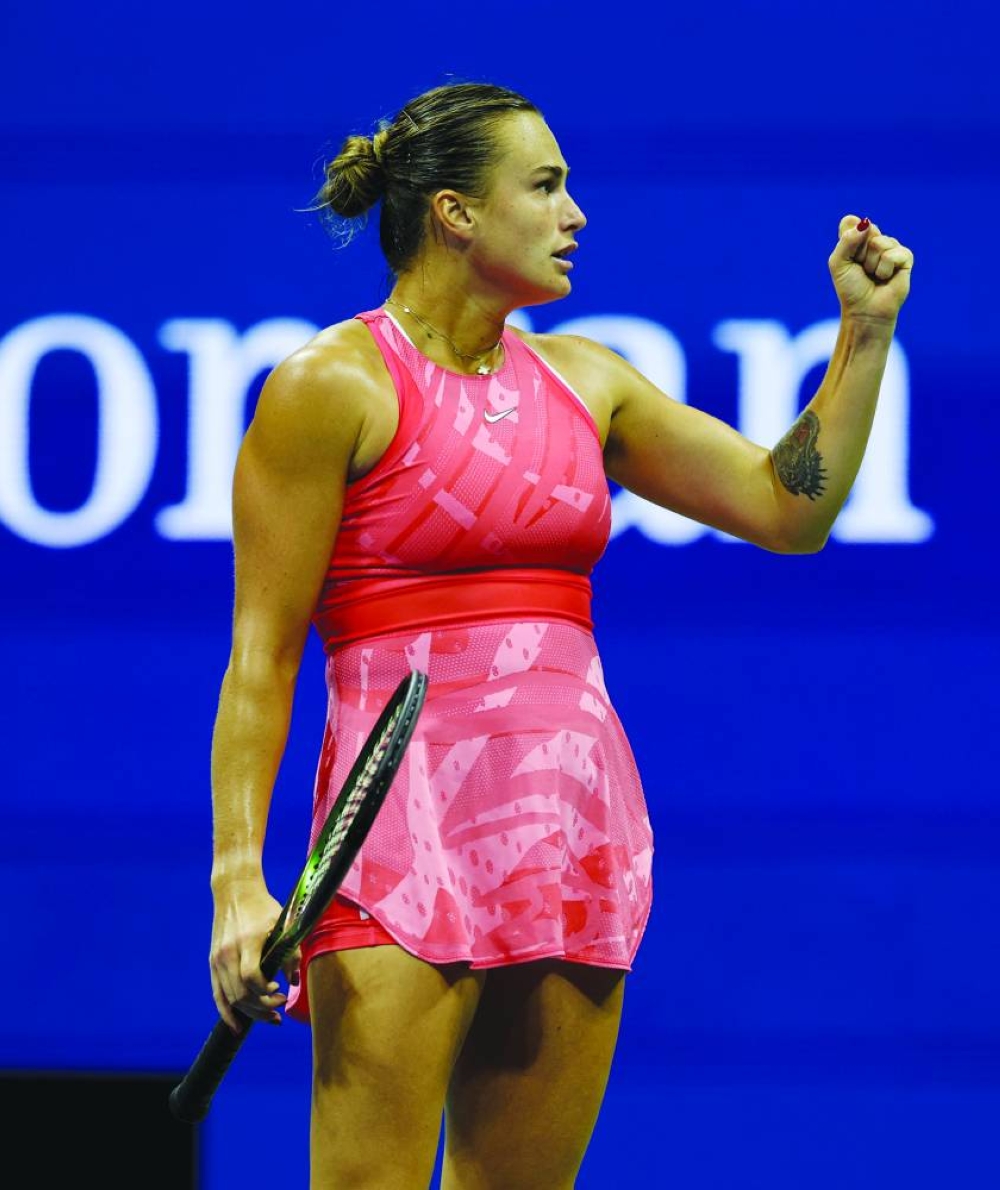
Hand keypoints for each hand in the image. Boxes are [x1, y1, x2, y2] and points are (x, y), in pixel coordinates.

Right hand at [209, 879, 299, 1031]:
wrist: (235, 892)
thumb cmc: (263, 907)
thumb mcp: (282, 923)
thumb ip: (290, 952)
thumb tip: (295, 982)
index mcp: (246, 941)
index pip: (251, 977)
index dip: (266, 992)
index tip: (281, 993)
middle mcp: (228, 952)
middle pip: (240, 993)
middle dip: (261, 1008)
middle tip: (280, 1010)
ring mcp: (217, 959)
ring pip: (230, 998)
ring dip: (249, 1013)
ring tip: (269, 1017)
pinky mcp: (212, 962)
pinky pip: (217, 994)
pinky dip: (226, 1013)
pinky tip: (238, 1026)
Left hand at [828, 215, 913, 325]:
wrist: (865, 310)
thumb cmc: (851, 288)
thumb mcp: (838, 263)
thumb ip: (847, 240)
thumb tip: (866, 223)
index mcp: (857, 238)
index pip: (851, 222)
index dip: (848, 240)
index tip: (848, 258)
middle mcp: (875, 239)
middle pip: (867, 229)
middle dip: (859, 253)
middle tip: (861, 269)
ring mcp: (891, 247)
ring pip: (879, 243)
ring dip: (872, 264)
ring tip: (874, 275)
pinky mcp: (905, 257)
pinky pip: (892, 254)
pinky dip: (885, 269)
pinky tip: (886, 278)